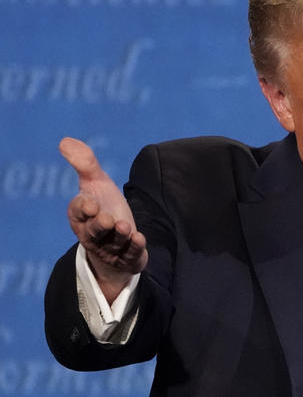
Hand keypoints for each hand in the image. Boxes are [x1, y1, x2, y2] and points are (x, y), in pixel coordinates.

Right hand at [60, 137, 147, 303]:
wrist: (119, 240)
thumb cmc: (104, 208)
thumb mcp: (96, 185)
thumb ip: (85, 164)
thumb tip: (65, 140)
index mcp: (81, 217)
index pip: (77, 213)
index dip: (82, 208)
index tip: (90, 203)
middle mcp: (94, 234)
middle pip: (93, 232)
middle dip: (100, 225)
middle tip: (108, 218)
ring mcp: (111, 248)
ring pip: (113, 244)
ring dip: (119, 236)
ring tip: (124, 226)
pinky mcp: (128, 257)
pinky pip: (130, 255)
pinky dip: (134, 248)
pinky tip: (140, 238)